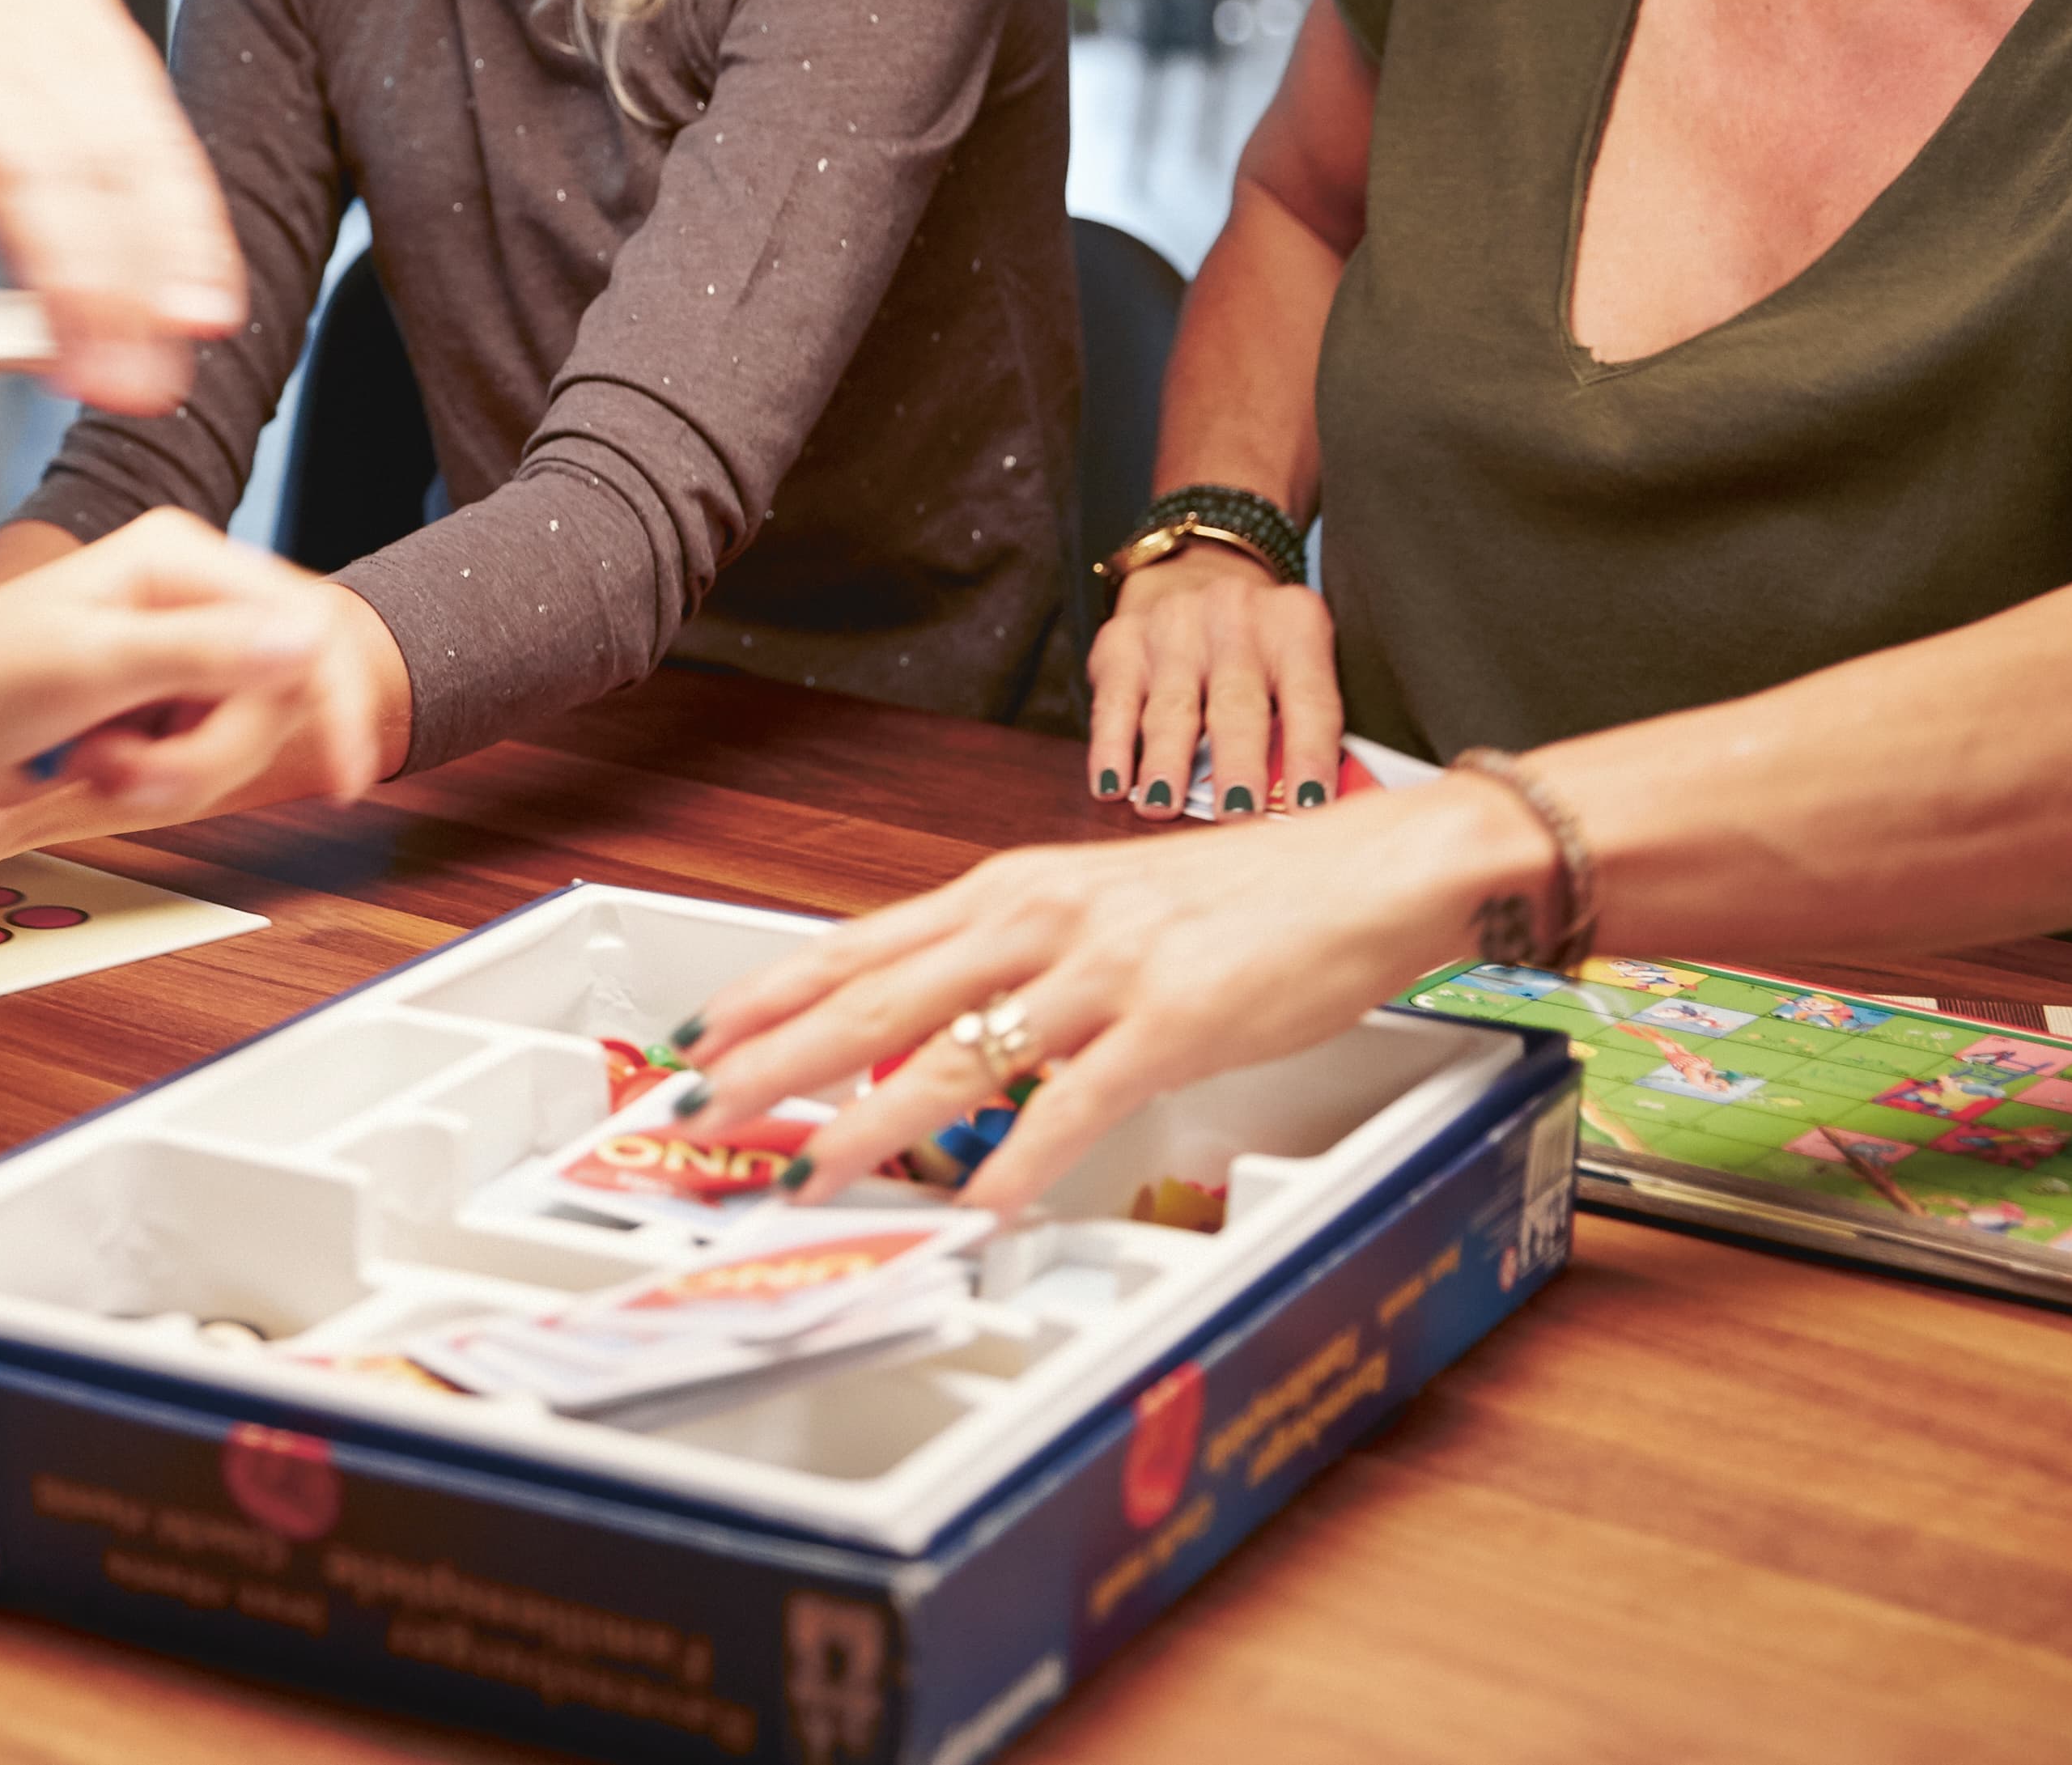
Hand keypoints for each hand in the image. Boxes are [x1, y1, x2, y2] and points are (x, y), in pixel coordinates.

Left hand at [0, 0, 242, 440]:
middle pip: (13, 157)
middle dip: (57, 266)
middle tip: (79, 373)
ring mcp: (41, 51)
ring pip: (103, 159)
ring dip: (139, 271)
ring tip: (151, 367)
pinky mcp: (114, 56)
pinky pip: (161, 147)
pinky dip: (191, 231)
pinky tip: (204, 303)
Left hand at [0, 510, 382, 865]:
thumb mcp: (92, 666)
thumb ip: (206, 652)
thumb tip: (308, 638)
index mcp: (176, 559)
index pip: (301, 628)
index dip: (333, 704)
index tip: (349, 776)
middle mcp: (179, 598)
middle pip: (274, 694)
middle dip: (210, 753)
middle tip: (135, 771)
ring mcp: (162, 655)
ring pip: (237, 734)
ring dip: (175, 773)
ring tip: (98, 764)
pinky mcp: (142, 706)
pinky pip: (196, 758)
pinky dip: (156, 781)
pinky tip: (95, 769)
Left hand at [661, 775, 1534, 1217]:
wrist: (1368, 868)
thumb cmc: (1238, 895)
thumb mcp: (1093, 907)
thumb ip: (1007, 956)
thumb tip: (923, 1011)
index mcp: (1012, 891)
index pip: (859, 943)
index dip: (771, 992)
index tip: (702, 1034)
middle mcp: (1040, 921)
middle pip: (879, 996)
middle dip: (779, 1059)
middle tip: (704, 1107)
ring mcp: (1105, 970)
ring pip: (959, 1051)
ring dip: (873, 1121)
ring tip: (809, 1171)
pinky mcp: (1175, 1020)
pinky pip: (1081, 1099)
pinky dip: (1023, 1157)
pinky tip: (980, 1203)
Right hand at [1086, 548, 1342, 824]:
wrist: (1193, 579)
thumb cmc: (1259, 650)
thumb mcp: (1297, 664)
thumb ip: (1305, 724)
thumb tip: (1304, 807)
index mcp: (1294, 625)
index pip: (1310, 701)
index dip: (1309, 757)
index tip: (1308, 808)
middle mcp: (1234, 617)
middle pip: (1237, 704)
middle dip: (1237, 765)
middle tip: (1237, 816)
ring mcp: (1173, 625)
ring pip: (1172, 708)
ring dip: (1167, 764)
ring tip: (1164, 807)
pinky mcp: (1122, 640)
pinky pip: (1114, 703)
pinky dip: (1112, 748)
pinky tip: (1112, 785)